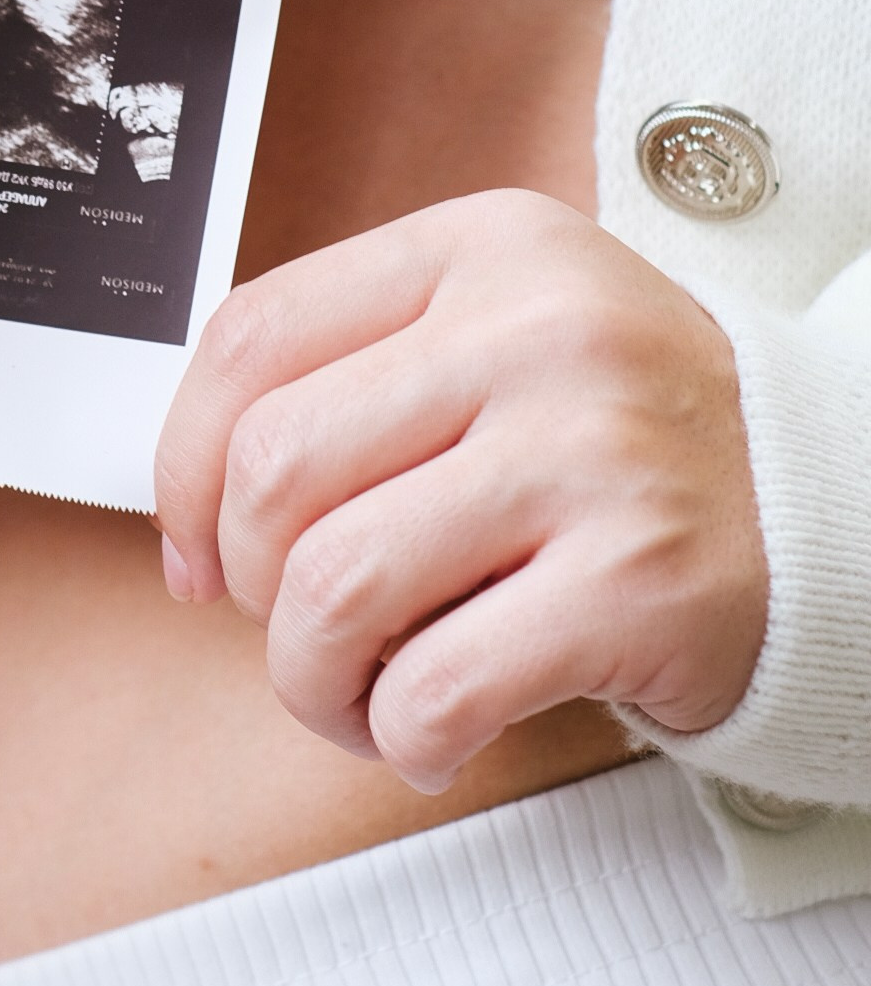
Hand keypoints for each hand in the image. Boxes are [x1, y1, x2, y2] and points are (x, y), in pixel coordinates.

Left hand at [154, 191, 767, 792]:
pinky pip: (434, 687)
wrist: (845, 507)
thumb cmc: (639, 441)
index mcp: (485, 249)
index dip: (182, 465)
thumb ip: (365, 377)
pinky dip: (401, 736)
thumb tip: (192, 511)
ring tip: (360, 700)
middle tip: (301, 633)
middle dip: (250, 586)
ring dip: (313, 681)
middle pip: (274, 469)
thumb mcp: (509, 338)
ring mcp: (591, 454)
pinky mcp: (637, 584)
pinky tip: (434, 732)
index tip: (195, 550)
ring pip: (332, 587)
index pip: (253, 336)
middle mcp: (537, 332)